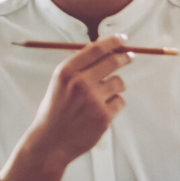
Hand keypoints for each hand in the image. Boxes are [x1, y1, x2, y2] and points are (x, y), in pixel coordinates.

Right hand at [23, 36, 132, 165]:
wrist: (50, 142)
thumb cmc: (56, 111)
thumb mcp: (60, 84)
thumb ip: (79, 68)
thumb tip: (105, 50)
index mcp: (66, 72)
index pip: (95, 49)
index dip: (112, 42)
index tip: (123, 38)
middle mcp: (79, 82)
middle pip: (112, 61)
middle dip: (124, 58)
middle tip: (130, 57)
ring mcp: (93, 99)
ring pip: (119, 82)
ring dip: (116, 86)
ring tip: (102, 97)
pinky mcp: (104, 115)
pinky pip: (119, 102)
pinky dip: (114, 105)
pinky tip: (100, 113)